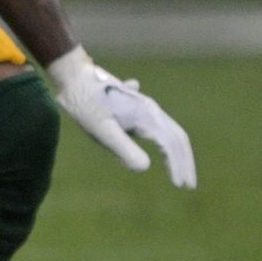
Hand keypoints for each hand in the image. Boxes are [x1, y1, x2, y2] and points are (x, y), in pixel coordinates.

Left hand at [47, 46, 195, 188]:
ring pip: (170, 130)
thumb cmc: (84, 102)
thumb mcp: (100, 129)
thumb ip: (123, 148)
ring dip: (177, 152)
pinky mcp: (136, 106)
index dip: (177, 166)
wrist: (73, 75)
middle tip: (188, 186)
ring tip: (178, 170)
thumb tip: (145, 168)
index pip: (171, 145)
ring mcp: (145, 106)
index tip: (179, 185)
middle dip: (185, 162)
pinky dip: (166, 141)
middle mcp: (152, 110)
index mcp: (147, 116)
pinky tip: (162, 148)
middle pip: (178, 138)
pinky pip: (159, 125)